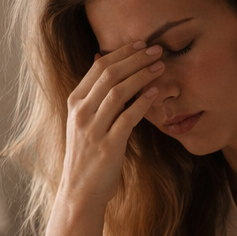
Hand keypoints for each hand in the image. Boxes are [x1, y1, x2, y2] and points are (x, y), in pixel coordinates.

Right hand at [60, 41, 164, 206]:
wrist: (80, 191)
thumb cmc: (87, 155)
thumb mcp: (83, 121)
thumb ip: (93, 94)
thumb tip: (100, 60)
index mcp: (75, 102)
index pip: (99, 67)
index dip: (122, 52)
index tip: (141, 44)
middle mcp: (81, 112)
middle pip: (110, 74)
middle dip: (136, 58)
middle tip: (157, 49)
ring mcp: (93, 129)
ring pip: (119, 92)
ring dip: (142, 76)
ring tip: (161, 66)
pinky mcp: (108, 146)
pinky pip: (127, 118)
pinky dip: (143, 103)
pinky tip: (156, 93)